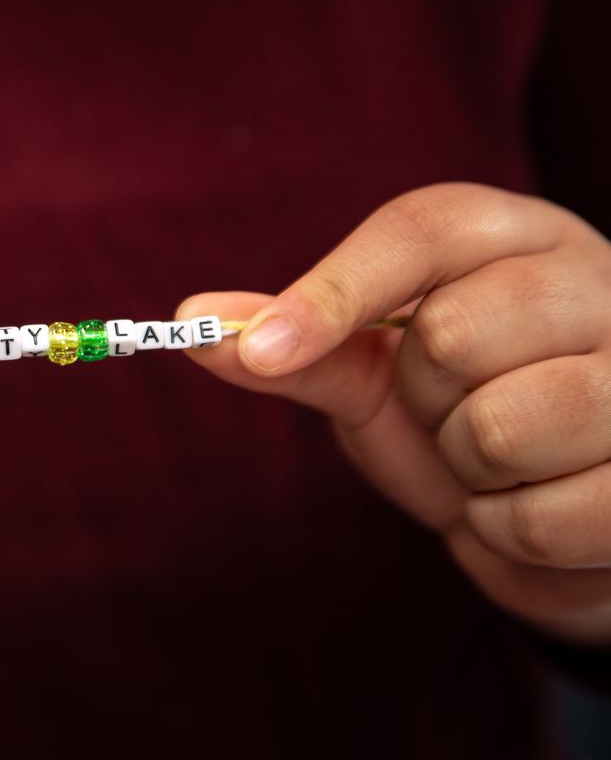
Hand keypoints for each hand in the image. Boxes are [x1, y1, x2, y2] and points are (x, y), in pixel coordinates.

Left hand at [178, 183, 610, 645]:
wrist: (559, 506)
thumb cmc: (460, 414)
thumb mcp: (375, 372)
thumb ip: (298, 344)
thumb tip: (193, 321)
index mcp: (517, 238)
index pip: (422, 230)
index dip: (331, 293)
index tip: (259, 351)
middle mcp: (598, 282)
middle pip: (452, 336)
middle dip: (426, 401)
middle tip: (458, 411)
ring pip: (500, 428)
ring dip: (471, 473)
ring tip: (502, 462)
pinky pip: (542, 519)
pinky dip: (510, 533)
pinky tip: (541, 505)